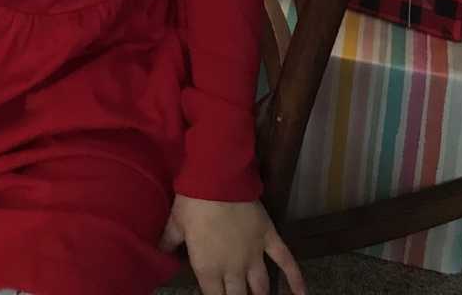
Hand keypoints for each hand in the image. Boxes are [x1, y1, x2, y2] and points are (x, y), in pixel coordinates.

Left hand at [159, 193, 305, 294]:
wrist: (217, 178)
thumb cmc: (192, 201)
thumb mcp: (175, 222)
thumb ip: (168, 242)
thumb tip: (159, 252)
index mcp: (208, 269)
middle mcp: (233, 268)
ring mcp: (253, 255)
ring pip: (261, 287)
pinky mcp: (268, 238)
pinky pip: (286, 261)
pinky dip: (296, 279)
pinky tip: (302, 294)